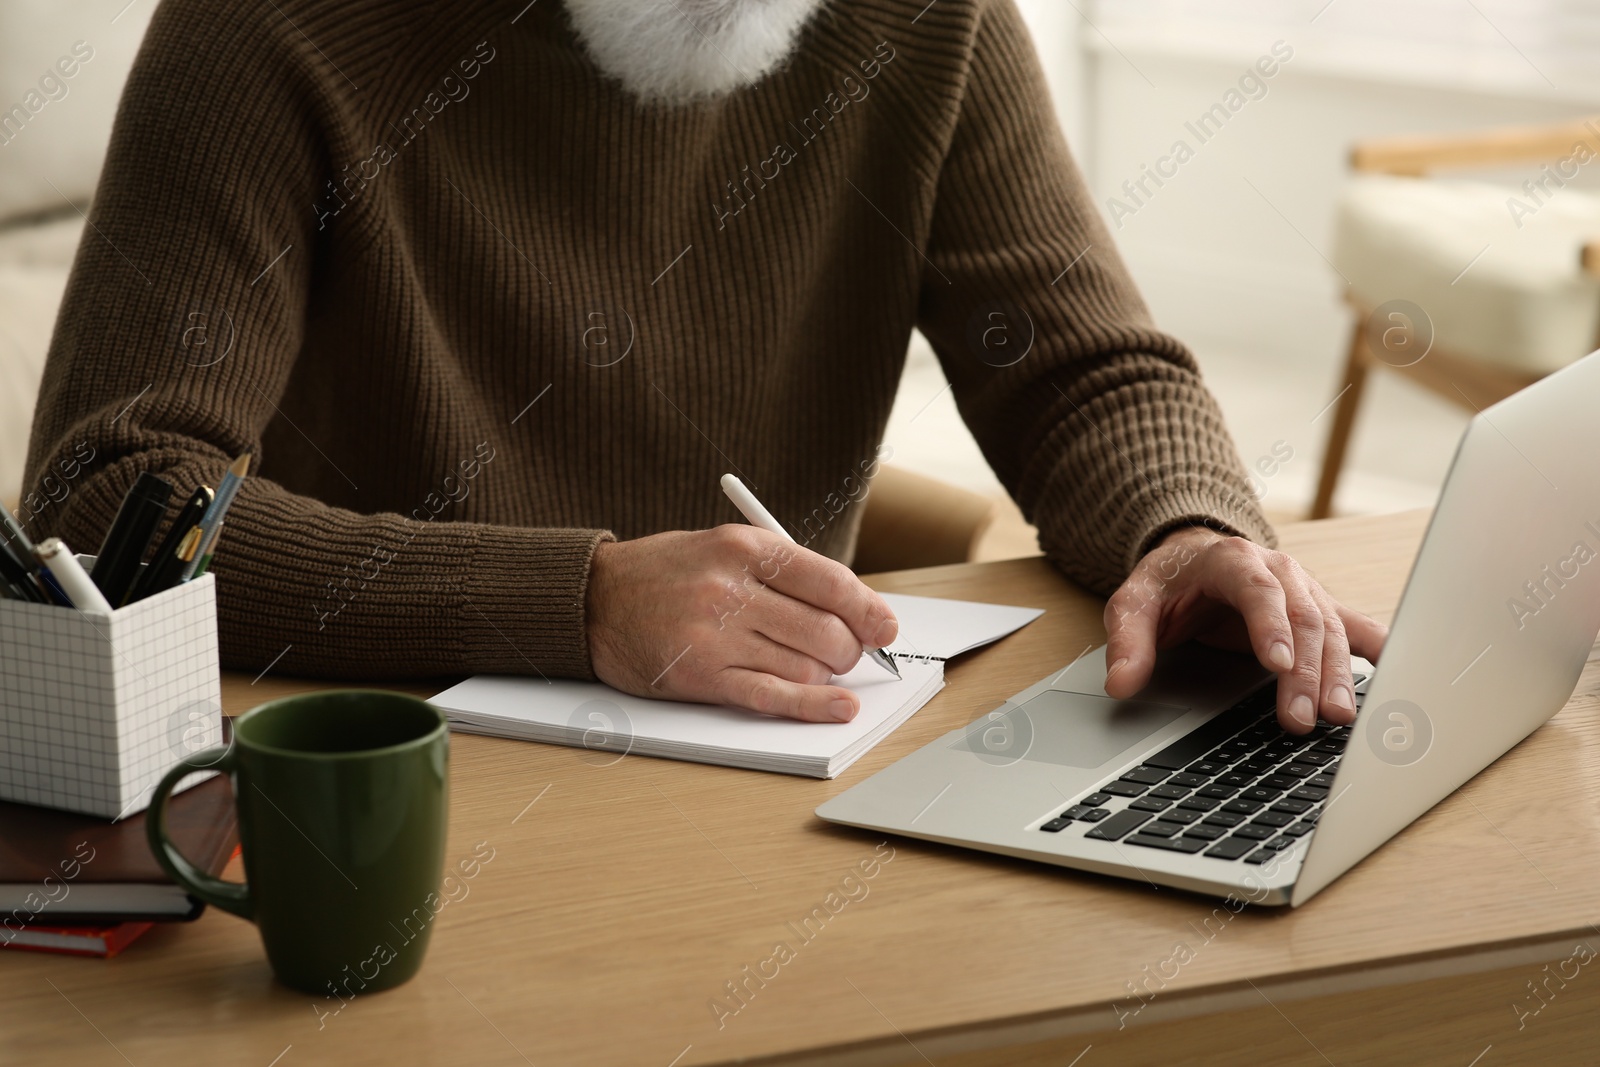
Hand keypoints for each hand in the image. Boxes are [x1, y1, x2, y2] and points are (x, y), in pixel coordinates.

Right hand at [586, 526, 898, 721]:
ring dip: (824, 676)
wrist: (593, 600)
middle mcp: (731, 589)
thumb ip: (783, 572)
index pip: (830, 582)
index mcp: (744, 548)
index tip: (885, 627)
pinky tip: (838, 708)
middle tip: (846, 652)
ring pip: (805, 667)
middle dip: (848, 648)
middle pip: (824, 630)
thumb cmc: (665, 573)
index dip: (868, 609)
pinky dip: (812, 707)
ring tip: (817, 669)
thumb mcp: (724, 547)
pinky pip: (772, 696)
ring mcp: (715, 635)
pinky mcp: (702, 676)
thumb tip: (853, 609)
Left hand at [1102, 526, 1387, 733]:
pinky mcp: (1320, 609)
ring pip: (1331, 630)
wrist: (1194, 556)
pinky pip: (1355, 628)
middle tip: (1301, 718)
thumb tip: (1121, 684)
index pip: (1257, 590)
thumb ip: (1127, 641)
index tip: (1278, 664)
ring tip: (1338, 717)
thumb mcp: (1133, 603)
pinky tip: (1398, 677)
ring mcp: (1305, 590)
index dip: (1271, 625)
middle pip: (1301, 618)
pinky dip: (1378, 651)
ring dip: (1338, 675)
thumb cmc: (1168, 581)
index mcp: (1232, 561)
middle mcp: (1278, 570)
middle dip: (1306, 671)